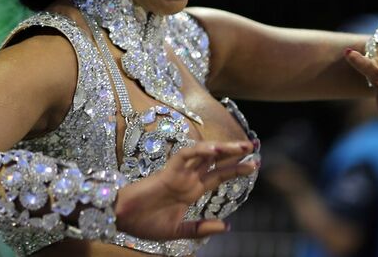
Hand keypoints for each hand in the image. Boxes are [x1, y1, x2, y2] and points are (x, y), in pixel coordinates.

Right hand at [114, 140, 256, 239]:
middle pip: (215, 162)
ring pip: (203, 155)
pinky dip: (198, 151)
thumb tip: (227, 226)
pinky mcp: (167, 171)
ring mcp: (178, 173)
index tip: (254, 164)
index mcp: (191, 191)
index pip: (218, 176)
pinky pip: (184, 156)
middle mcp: (187, 179)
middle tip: (254, 146)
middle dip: (234, 154)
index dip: (235, 169)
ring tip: (242, 146)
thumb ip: (200, 228)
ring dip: (222, 149)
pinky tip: (214, 150)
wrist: (123, 219)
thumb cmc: (145, 223)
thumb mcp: (179, 231)